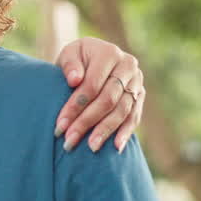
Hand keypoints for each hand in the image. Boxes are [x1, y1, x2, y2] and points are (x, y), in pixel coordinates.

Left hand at [54, 37, 142, 152]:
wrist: (91, 59)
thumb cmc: (76, 60)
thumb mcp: (68, 55)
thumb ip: (69, 65)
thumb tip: (75, 80)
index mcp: (109, 53)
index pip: (92, 84)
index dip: (76, 106)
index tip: (60, 125)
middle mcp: (128, 66)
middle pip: (108, 100)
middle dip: (87, 122)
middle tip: (70, 140)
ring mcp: (137, 82)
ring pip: (122, 110)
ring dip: (105, 130)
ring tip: (91, 147)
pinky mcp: (140, 95)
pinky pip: (134, 116)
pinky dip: (125, 132)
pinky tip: (116, 147)